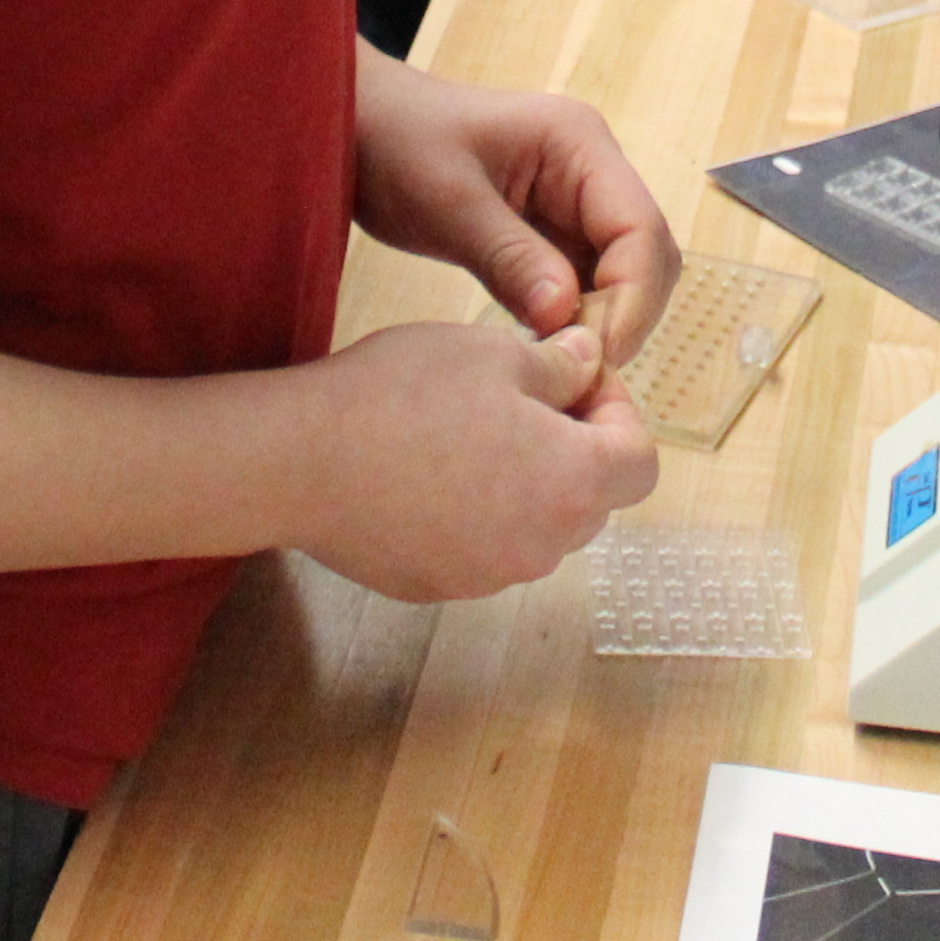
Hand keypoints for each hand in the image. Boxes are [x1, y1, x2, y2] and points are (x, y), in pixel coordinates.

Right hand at [294, 317, 659, 600]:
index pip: (640, 462)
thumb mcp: (495, 354)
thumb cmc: (403, 395)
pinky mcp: (438, 586)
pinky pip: (480, 548)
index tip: (575, 379)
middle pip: (590, 499)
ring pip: (534, 526)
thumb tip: (588, 364)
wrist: (300, 460)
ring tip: (464, 433)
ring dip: (521, 484)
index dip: (618, 414)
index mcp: (573, 484)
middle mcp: (543, 545)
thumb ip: (560, 367)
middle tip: (520, 398)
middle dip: (571, 448)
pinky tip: (423, 473)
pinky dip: (471, 515)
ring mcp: (489, 575)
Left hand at [349, 53, 680, 381]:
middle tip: (574, 369)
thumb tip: (565, 319)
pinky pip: (584, 283)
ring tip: (555, 364)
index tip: (595, 356)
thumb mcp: (446, 204)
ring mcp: (574, 201)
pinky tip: (541, 348)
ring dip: (599, 322)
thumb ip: (510, 259)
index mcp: (579, 144)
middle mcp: (591, 170)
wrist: (354, 126)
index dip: (632, 298)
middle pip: (644, 256)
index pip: (641, 230)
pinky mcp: (551, 231)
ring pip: (620, 276)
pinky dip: (573, 319)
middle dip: (622, 315)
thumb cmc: (394, 144)